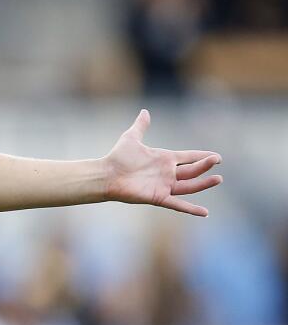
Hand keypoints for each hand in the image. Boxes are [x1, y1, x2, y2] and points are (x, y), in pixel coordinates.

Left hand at [103, 110, 222, 216]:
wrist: (106, 174)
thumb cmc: (118, 157)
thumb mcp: (131, 138)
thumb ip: (141, 126)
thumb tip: (145, 111)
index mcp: (164, 159)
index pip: (188, 157)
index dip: (202, 156)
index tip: (217, 156)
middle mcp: (167, 173)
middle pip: (192, 170)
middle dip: (205, 166)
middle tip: (216, 160)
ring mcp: (164, 186)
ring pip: (189, 186)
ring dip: (203, 183)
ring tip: (218, 179)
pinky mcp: (159, 197)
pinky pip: (178, 204)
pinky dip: (191, 209)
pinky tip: (205, 212)